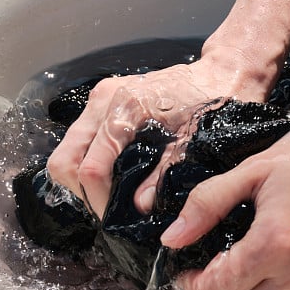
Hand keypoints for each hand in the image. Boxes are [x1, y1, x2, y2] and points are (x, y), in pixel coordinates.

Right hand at [46, 45, 274, 218]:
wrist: (224, 71)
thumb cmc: (214, 103)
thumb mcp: (193, 143)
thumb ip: (163, 174)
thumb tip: (138, 206)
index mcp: (123, 109)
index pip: (89, 167)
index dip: (99, 200)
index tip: (116, 219)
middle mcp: (104, 101)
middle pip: (65, 160)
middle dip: (82, 192)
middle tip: (109, 211)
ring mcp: (101, 99)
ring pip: (69, 150)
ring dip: (83, 178)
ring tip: (112, 197)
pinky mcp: (105, 101)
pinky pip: (82, 140)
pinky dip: (90, 161)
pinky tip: (115, 176)